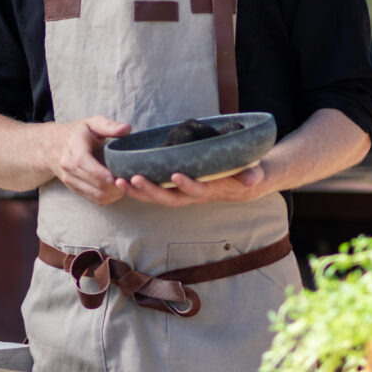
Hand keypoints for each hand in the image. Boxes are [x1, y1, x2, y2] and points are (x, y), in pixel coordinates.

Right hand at [50, 115, 129, 205]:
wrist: (51, 146)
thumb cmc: (77, 133)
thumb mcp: (91, 123)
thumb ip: (109, 126)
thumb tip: (127, 128)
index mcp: (74, 146)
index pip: (82, 161)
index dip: (98, 172)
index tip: (114, 177)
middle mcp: (68, 165)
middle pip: (92, 182)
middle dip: (113, 184)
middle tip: (130, 179)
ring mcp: (70, 179)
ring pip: (95, 194)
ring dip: (113, 193)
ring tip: (126, 184)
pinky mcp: (74, 189)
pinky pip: (94, 199)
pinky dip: (108, 197)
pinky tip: (118, 190)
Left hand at [115, 163, 268, 206]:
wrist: (239, 183)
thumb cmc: (245, 174)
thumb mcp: (252, 172)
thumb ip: (252, 174)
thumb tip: (252, 179)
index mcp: (210, 190)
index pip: (197, 191)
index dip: (187, 185)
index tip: (176, 174)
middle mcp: (192, 196)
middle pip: (169, 198)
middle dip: (150, 190)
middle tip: (133, 179)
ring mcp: (180, 194)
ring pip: (156, 197)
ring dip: (137, 191)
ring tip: (118, 181)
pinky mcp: (172, 189)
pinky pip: (152, 192)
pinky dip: (136, 188)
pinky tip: (119, 178)